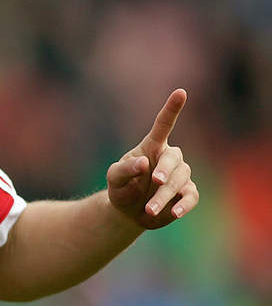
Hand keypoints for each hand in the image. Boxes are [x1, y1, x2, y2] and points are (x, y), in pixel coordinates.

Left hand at [106, 88, 198, 228]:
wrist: (128, 212)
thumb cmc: (120, 188)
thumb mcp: (114, 178)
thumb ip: (125, 169)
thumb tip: (144, 162)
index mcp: (151, 147)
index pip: (164, 124)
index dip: (172, 109)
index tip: (181, 92)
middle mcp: (168, 158)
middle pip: (175, 158)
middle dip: (166, 170)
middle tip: (156, 181)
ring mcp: (180, 176)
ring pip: (181, 180)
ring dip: (165, 195)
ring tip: (148, 209)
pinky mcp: (186, 193)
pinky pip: (191, 196)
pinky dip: (183, 205)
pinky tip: (174, 213)